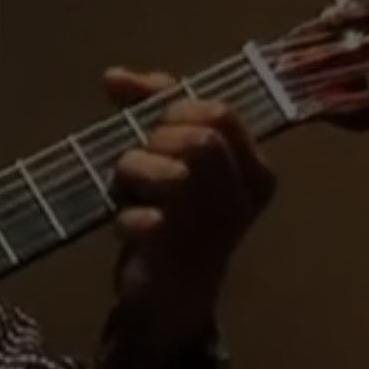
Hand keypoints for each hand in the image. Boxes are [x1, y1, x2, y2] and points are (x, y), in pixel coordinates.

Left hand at [101, 67, 275, 357]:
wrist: (167, 292)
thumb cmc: (171, 212)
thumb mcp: (167, 151)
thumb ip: (150, 106)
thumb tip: (115, 76)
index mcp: (253, 166)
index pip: (218, 110)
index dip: (172, 111)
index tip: (154, 130)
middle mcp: (244, 195)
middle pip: (195, 140)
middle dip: (151, 144)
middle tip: (138, 169)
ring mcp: (216, 228)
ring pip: (171, 174)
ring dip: (134, 176)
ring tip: (128, 195)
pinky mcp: (182, 257)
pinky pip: (144, 219)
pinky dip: (124, 219)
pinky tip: (126, 228)